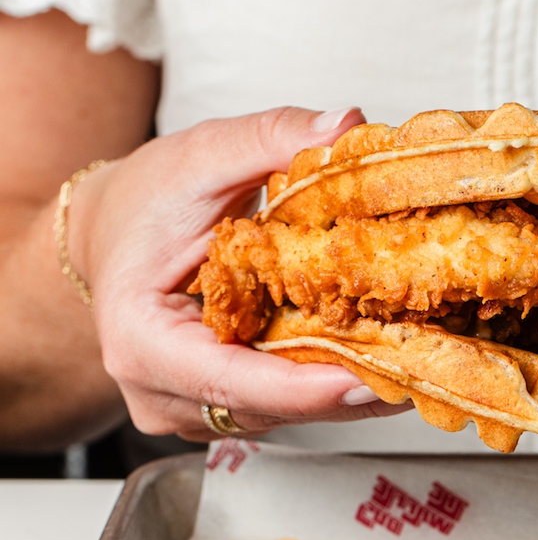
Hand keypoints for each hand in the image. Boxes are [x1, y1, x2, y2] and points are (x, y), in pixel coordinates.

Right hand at [70, 107, 411, 440]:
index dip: (312, 388)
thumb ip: (271, 137)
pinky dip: (333, 380)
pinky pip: (287, 405)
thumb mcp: (203, 155)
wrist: (110, 231)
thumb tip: (344, 124)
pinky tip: (385, 356)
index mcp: (143, 343)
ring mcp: (191, 410)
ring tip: (420, 358)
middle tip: (427, 363)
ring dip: (352, 387)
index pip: (237, 384)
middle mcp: (162, 394)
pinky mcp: (222, 408)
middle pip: (274, 408)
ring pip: (288, 414)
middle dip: (351, 386)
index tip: (376, 380)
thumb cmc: (144, 200)